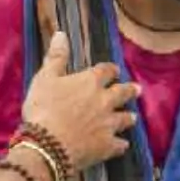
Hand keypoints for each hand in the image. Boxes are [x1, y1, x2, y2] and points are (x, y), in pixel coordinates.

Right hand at [19, 31, 137, 169]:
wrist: (49, 145)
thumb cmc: (43, 109)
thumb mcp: (44, 78)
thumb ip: (56, 57)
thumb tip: (61, 34)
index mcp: (90, 82)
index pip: (106, 71)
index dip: (110, 70)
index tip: (114, 70)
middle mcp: (105, 101)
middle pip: (122, 93)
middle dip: (129, 90)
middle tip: (137, 89)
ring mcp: (108, 124)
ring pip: (125, 118)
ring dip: (129, 117)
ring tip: (133, 117)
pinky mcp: (107, 146)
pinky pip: (120, 145)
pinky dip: (121, 144)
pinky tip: (122, 145)